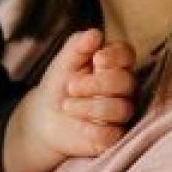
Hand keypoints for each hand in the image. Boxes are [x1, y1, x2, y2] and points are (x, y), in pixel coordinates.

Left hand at [2, 30, 136, 171]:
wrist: (44, 117)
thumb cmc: (59, 84)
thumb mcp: (64, 61)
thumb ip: (79, 44)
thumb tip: (95, 33)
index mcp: (115, 65)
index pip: (128, 55)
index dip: (115, 56)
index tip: (97, 59)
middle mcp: (124, 89)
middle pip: (126, 82)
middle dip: (97, 83)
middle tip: (71, 86)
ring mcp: (121, 113)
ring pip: (121, 109)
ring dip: (90, 107)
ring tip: (67, 105)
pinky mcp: (115, 137)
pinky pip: (112, 134)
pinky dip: (91, 129)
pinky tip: (78, 124)